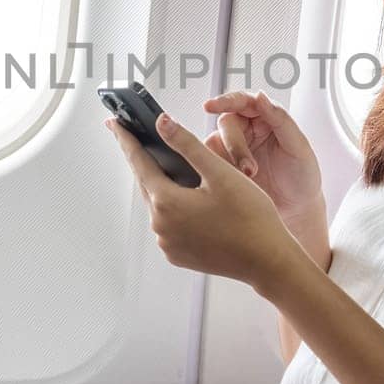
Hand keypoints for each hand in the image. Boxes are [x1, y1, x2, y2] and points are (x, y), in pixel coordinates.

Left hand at [104, 111, 303, 293]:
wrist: (268, 260)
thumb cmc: (251, 217)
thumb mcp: (220, 173)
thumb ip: (187, 145)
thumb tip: (162, 123)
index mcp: (167, 202)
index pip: (138, 161)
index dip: (126, 139)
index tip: (115, 123)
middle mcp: (161, 225)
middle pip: (147, 183)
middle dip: (144, 160)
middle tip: (139, 138)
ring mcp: (168, 243)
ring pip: (159, 204)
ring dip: (163, 186)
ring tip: (174, 168)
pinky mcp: (178, 254)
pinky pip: (169, 224)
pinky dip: (174, 208)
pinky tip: (191, 199)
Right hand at [202, 89, 325, 228]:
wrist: (297, 210)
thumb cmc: (302, 175)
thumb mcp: (298, 146)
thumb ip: (280, 118)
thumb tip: (260, 95)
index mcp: (265, 117)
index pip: (242, 101)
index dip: (225, 101)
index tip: (210, 106)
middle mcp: (246, 129)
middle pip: (227, 123)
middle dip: (235, 145)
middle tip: (250, 169)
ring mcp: (232, 149)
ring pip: (215, 143)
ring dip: (228, 160)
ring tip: (249, 179)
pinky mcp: (223, 168)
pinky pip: (210, 163)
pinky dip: (217, 171)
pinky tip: (234, 183)